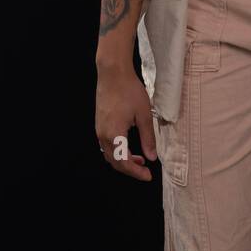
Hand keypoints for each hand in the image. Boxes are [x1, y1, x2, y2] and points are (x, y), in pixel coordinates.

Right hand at [95, 65, 158, 179]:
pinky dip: (118, 151)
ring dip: (124, 160)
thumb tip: (152, 157)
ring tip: (140, 159)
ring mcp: (99, 130)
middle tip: (145, 171)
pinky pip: (107, 145)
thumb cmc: (129, 91)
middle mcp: (103, 135)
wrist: (113, 74)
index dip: (136, 172)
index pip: (124, 162)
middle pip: (114, 162)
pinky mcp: (99, 124)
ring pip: (110, 154)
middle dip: (130, 169)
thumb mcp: (144, 116)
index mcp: (114, 135)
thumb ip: (148, 138)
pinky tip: (129, 146)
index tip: (148, 176)